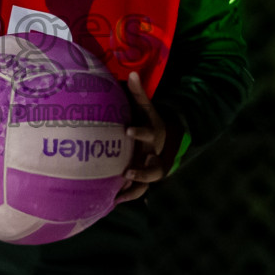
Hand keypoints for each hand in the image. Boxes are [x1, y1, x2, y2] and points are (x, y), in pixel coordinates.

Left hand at [118, 72, 177, 203]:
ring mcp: (151, 167)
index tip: (126, 131)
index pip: (149, 133)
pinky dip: (127, 196)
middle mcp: (154, 153)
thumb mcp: (145, 107)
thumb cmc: (147, 120)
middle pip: (155, 167)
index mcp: (154, 134)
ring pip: (147, 182)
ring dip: (135, 188)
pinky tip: (112, 201)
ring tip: (118, 195)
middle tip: (126, 172)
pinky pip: (139, 190)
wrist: (162, 137)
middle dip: (142, 171)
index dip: (139, 133)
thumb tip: (132, 73)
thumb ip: (138, 93)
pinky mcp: (144, 177)